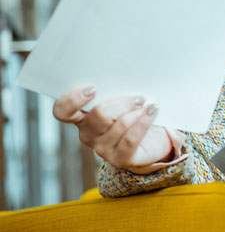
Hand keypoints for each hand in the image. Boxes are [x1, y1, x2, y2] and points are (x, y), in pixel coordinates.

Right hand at [52, 85, 180, 172]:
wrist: (154, 140)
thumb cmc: (134, 115)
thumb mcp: (121, 100)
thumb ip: (114, 90)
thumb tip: (123, 72)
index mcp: (82, 117)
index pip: (63, 111)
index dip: (72, 100)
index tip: (93, 88)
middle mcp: (88, 134)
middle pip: (99, 114)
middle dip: (121, 102)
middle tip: (138, 97)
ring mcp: (102, 149)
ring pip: (118, 124)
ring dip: (137, 112)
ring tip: (149, 105)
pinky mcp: (120, 159)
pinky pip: (131, 139)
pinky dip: (143, 122)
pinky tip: (152, 111)